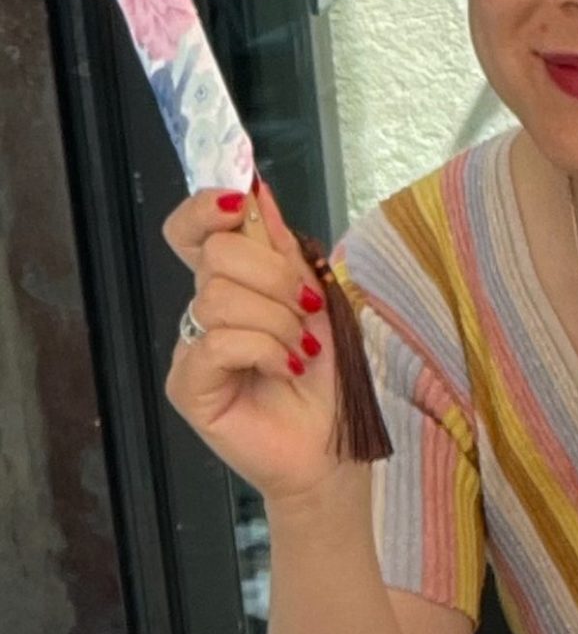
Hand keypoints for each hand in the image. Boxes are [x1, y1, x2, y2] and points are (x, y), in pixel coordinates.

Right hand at [163, 181, 345, 504]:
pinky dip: (267, 350)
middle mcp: (204, 310)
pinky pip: (220, 343)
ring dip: (278, 320)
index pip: (191, 230)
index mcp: (232, 282)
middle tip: (307, 310)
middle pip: (215, 255)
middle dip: (275, 275)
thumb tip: (259, 191)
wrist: (333, 441)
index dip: (206, 207)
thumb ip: (283, 248)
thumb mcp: (315, 297)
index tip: (242, 203)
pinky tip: (288, 368)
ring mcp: (191, 348)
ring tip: (302, 348)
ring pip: (219, 298)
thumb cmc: (327, 375)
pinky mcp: (188, 385)